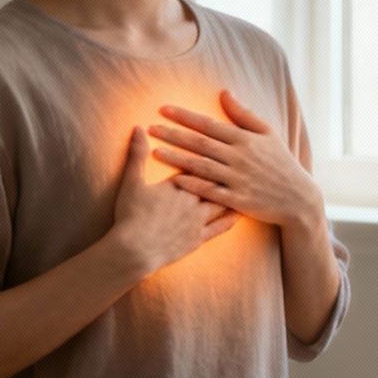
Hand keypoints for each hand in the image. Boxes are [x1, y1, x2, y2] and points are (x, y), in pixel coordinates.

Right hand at [111, 126, 237, 274]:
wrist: (135, 250)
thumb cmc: (131, 215)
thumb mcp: (131, 181)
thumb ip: (137, 154)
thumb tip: (138, 127)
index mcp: (179, 183)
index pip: (197, 163)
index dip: (207, 153)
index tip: (219, 141)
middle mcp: (193, 199)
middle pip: (214, 181)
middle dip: (226, 170)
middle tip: (242, 160)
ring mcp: (198, 220)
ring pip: (222, 202)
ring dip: (234, 193)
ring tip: (247, 183)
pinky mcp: (198, 239)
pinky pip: (220, 228)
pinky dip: (231, 219)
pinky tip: (240, 214)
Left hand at [147, 89, 321, 228]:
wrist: (298, 198)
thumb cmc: (281, 163)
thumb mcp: (267, 134)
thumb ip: (244, 114)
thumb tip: (224, 92)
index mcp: (245, 139)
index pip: (209, 124)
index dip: (185, 116)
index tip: (163, 109)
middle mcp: (240, 157)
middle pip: (200, 143)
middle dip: (174, 134)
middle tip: (151, 127)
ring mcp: (238, 179)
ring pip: (202, 166)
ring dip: (178, 158)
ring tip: (156, 151)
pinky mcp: (238, 200)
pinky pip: (211, 191)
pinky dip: (193, 185)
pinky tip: (175, 179)